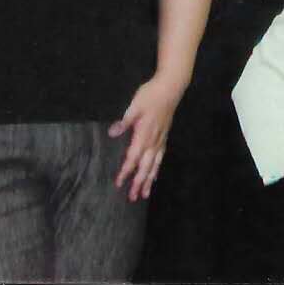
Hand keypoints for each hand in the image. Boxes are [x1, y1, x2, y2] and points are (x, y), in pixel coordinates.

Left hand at [108, 75, 184, 201]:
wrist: (171, 87)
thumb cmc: (151, 94)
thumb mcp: (134, 105)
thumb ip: (125, 121)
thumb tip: (112, 132)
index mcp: (144, 134)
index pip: (133, 157)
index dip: (126, 171)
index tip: (119, 183)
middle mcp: (153, 140)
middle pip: (146, 166)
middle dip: (139, 182)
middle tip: (133, 197)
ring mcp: (161, 139)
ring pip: (155, 164)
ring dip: (149, 180)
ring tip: (145, 194)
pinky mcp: (164, 136)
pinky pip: (161, 157)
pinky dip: (157, 168)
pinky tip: (155, 175)